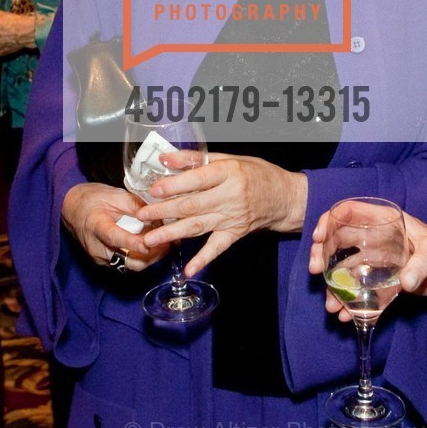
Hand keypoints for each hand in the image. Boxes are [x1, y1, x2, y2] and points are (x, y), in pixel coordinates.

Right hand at [61, 182, 167, 271]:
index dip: (135, 243)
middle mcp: (96, 247)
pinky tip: (152, 248)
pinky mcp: (104, 262)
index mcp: (96, 225)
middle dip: (151, 256)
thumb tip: (158, 216)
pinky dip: (140, 258)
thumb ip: (136, 206)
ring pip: (129, 266)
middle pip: (127, 261)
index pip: (116, 238)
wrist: (72, 209)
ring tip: (165, 246)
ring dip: (149, 259)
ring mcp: (100, 257)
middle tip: (168, 243)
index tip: (152, 243)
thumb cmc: (94, 198)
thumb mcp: (116, 195)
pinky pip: (126, 265)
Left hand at [134, 155, 307, 276]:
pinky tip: (188, 269)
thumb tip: (166, 157)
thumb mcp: (230, 158)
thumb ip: (196, 158)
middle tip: (141, 215)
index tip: (154, 189)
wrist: (285, 197)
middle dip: (163, 211)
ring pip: (197, 226)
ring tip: (150, 240)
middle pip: (192, 205)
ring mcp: (232, 218)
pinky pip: (217, 248)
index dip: (174, 185)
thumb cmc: (257, 174)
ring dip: (172, 234)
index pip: (197, 180)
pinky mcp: (235, 234)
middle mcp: (230, 196)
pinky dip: (203, 260)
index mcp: (228, 173)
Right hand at [308, 207, 426, 321]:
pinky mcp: (378, 280)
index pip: (350, 212)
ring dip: (333, 287)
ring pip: (344, 269)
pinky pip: (357, 289)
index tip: (318, 237)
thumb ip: (422, 264)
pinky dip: (349, 302)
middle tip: (315, 272)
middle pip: (338, 240)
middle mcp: (374, 237)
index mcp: (384, 221)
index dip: (330, 220)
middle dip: (322, 254)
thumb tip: (407, 283)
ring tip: (331, 306)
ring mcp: (374, 259)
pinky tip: (346, 315)